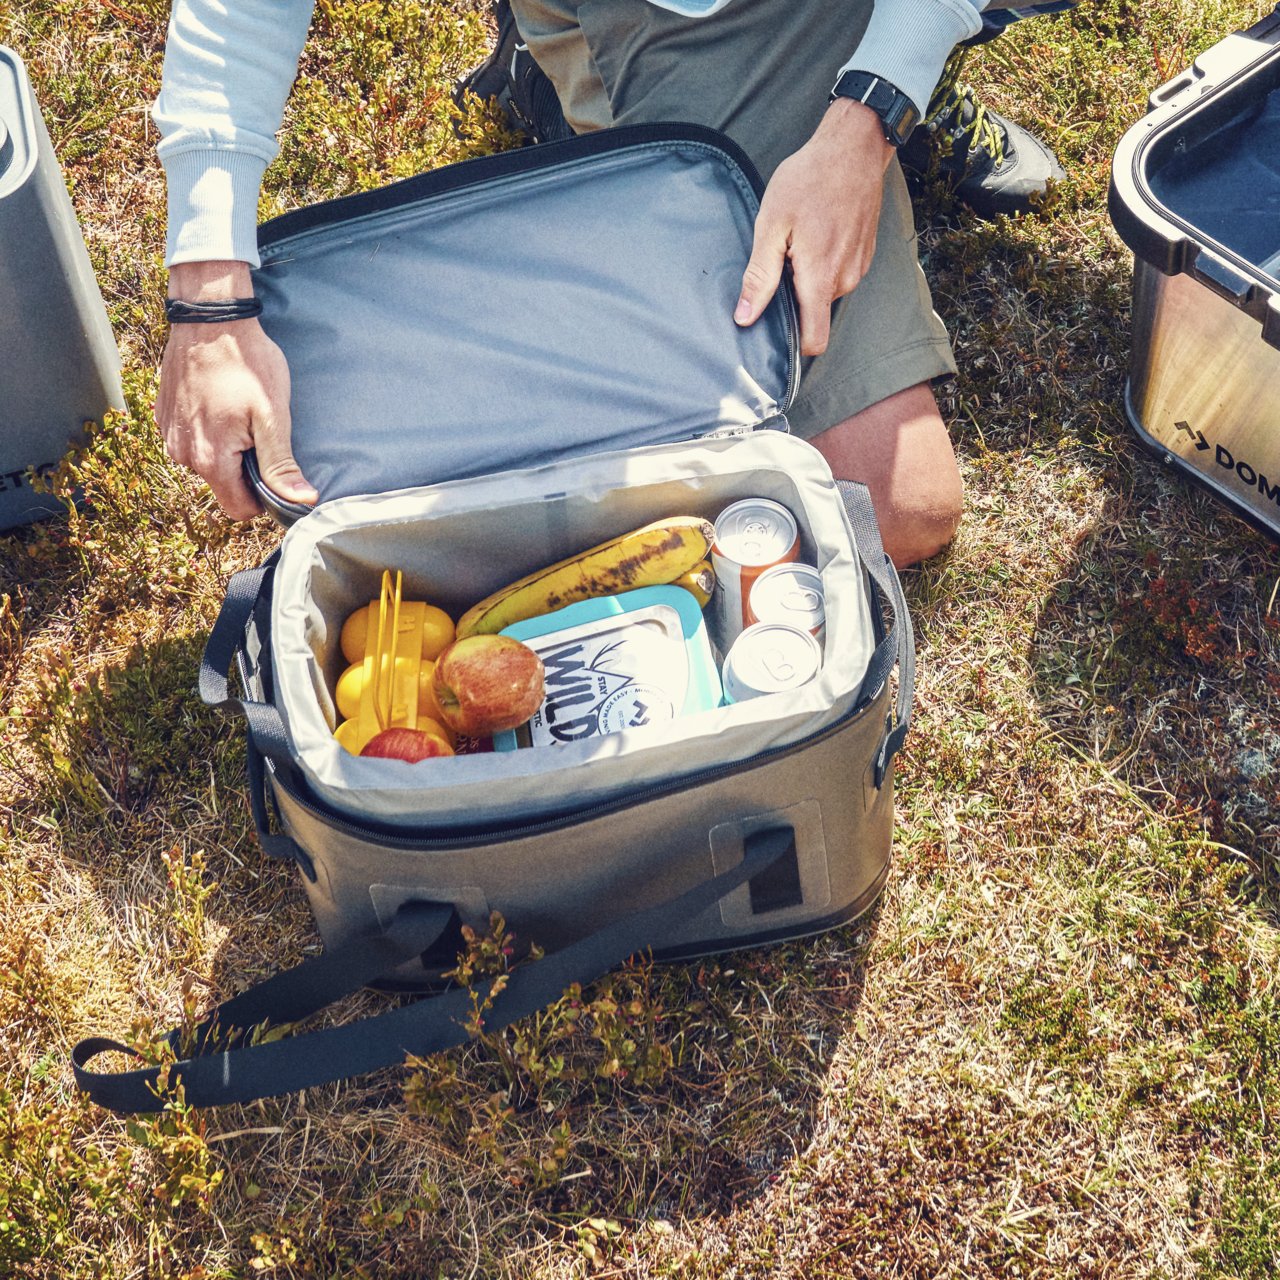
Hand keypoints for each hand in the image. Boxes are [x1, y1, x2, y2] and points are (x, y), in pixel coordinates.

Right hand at [156, 261, 317, 519]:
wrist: (209, 319)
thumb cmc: (246, 364)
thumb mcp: (272, 416)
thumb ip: (281, 465)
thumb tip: (302, 501)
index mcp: (210, 460)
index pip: (239, 509)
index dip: (262, 497)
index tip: (275, 470)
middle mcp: (182, 454)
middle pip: (223, 487)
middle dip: (245, 470)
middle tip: (259, 433)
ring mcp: (169, 436)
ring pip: (207, 464)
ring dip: (227, 450)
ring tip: (239, 414)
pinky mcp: (164, 418)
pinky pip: (191, 442)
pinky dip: (209, 432)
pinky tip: (220, 404)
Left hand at [735, 98, 894, 355]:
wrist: (854, 147)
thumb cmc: (808, 180)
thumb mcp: (771, 225)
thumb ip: (760, 276)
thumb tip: (745, 318)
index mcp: (820, 278)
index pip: (815, 341)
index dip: (795, 347)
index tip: (776, 335)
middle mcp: (844, 280)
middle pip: (815, 314)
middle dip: (795, 299)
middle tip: (781, 260)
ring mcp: (858, 268)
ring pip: (826, 294)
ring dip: (809, 278)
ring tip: (798, 241)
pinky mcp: (864, 255)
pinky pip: (838, 275)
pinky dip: (824, 264)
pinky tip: (816, 233)